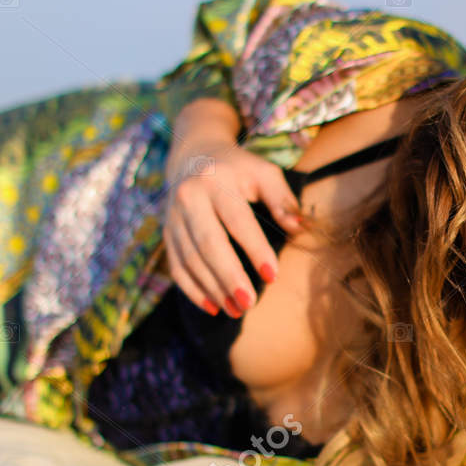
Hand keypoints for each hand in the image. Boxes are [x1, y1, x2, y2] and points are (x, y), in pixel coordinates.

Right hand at [162, 138, 302, 316]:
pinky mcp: (166, 232)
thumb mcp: (264, 173)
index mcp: (216, 180)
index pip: (237, 220)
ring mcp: (173, 216)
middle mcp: (189, 197)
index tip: (273, 275)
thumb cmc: (238, 168)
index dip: (255, 249)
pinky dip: (193, 289)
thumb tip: (299, 228)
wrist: (193, 155)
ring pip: (190, 259)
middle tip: (249, 304)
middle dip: (228, 277)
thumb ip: (282, 199)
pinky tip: (213, 306)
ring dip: (213, 289)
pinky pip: (176, 266)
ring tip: (236, 310)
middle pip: (208, 244)